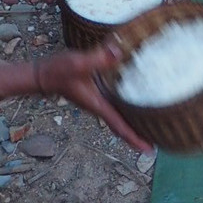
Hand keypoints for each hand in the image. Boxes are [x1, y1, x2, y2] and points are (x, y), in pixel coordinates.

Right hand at [33, 43, 153, 151]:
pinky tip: (136, 105)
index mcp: (99, 105)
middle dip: (140, 137)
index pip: (120, 126)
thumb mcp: (77, 63)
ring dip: (134, 126)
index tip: (150, 150)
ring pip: (119, 119)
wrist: (42, 74)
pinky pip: (115, 108)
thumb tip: (118, 51)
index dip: (135, 139)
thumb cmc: (57, 71)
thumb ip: (97, 58)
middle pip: (122, 128)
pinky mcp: (97, 94)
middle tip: (160, 144)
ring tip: (153, 130)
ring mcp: (98, 102)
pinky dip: (127, 111)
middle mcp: (100, 107)